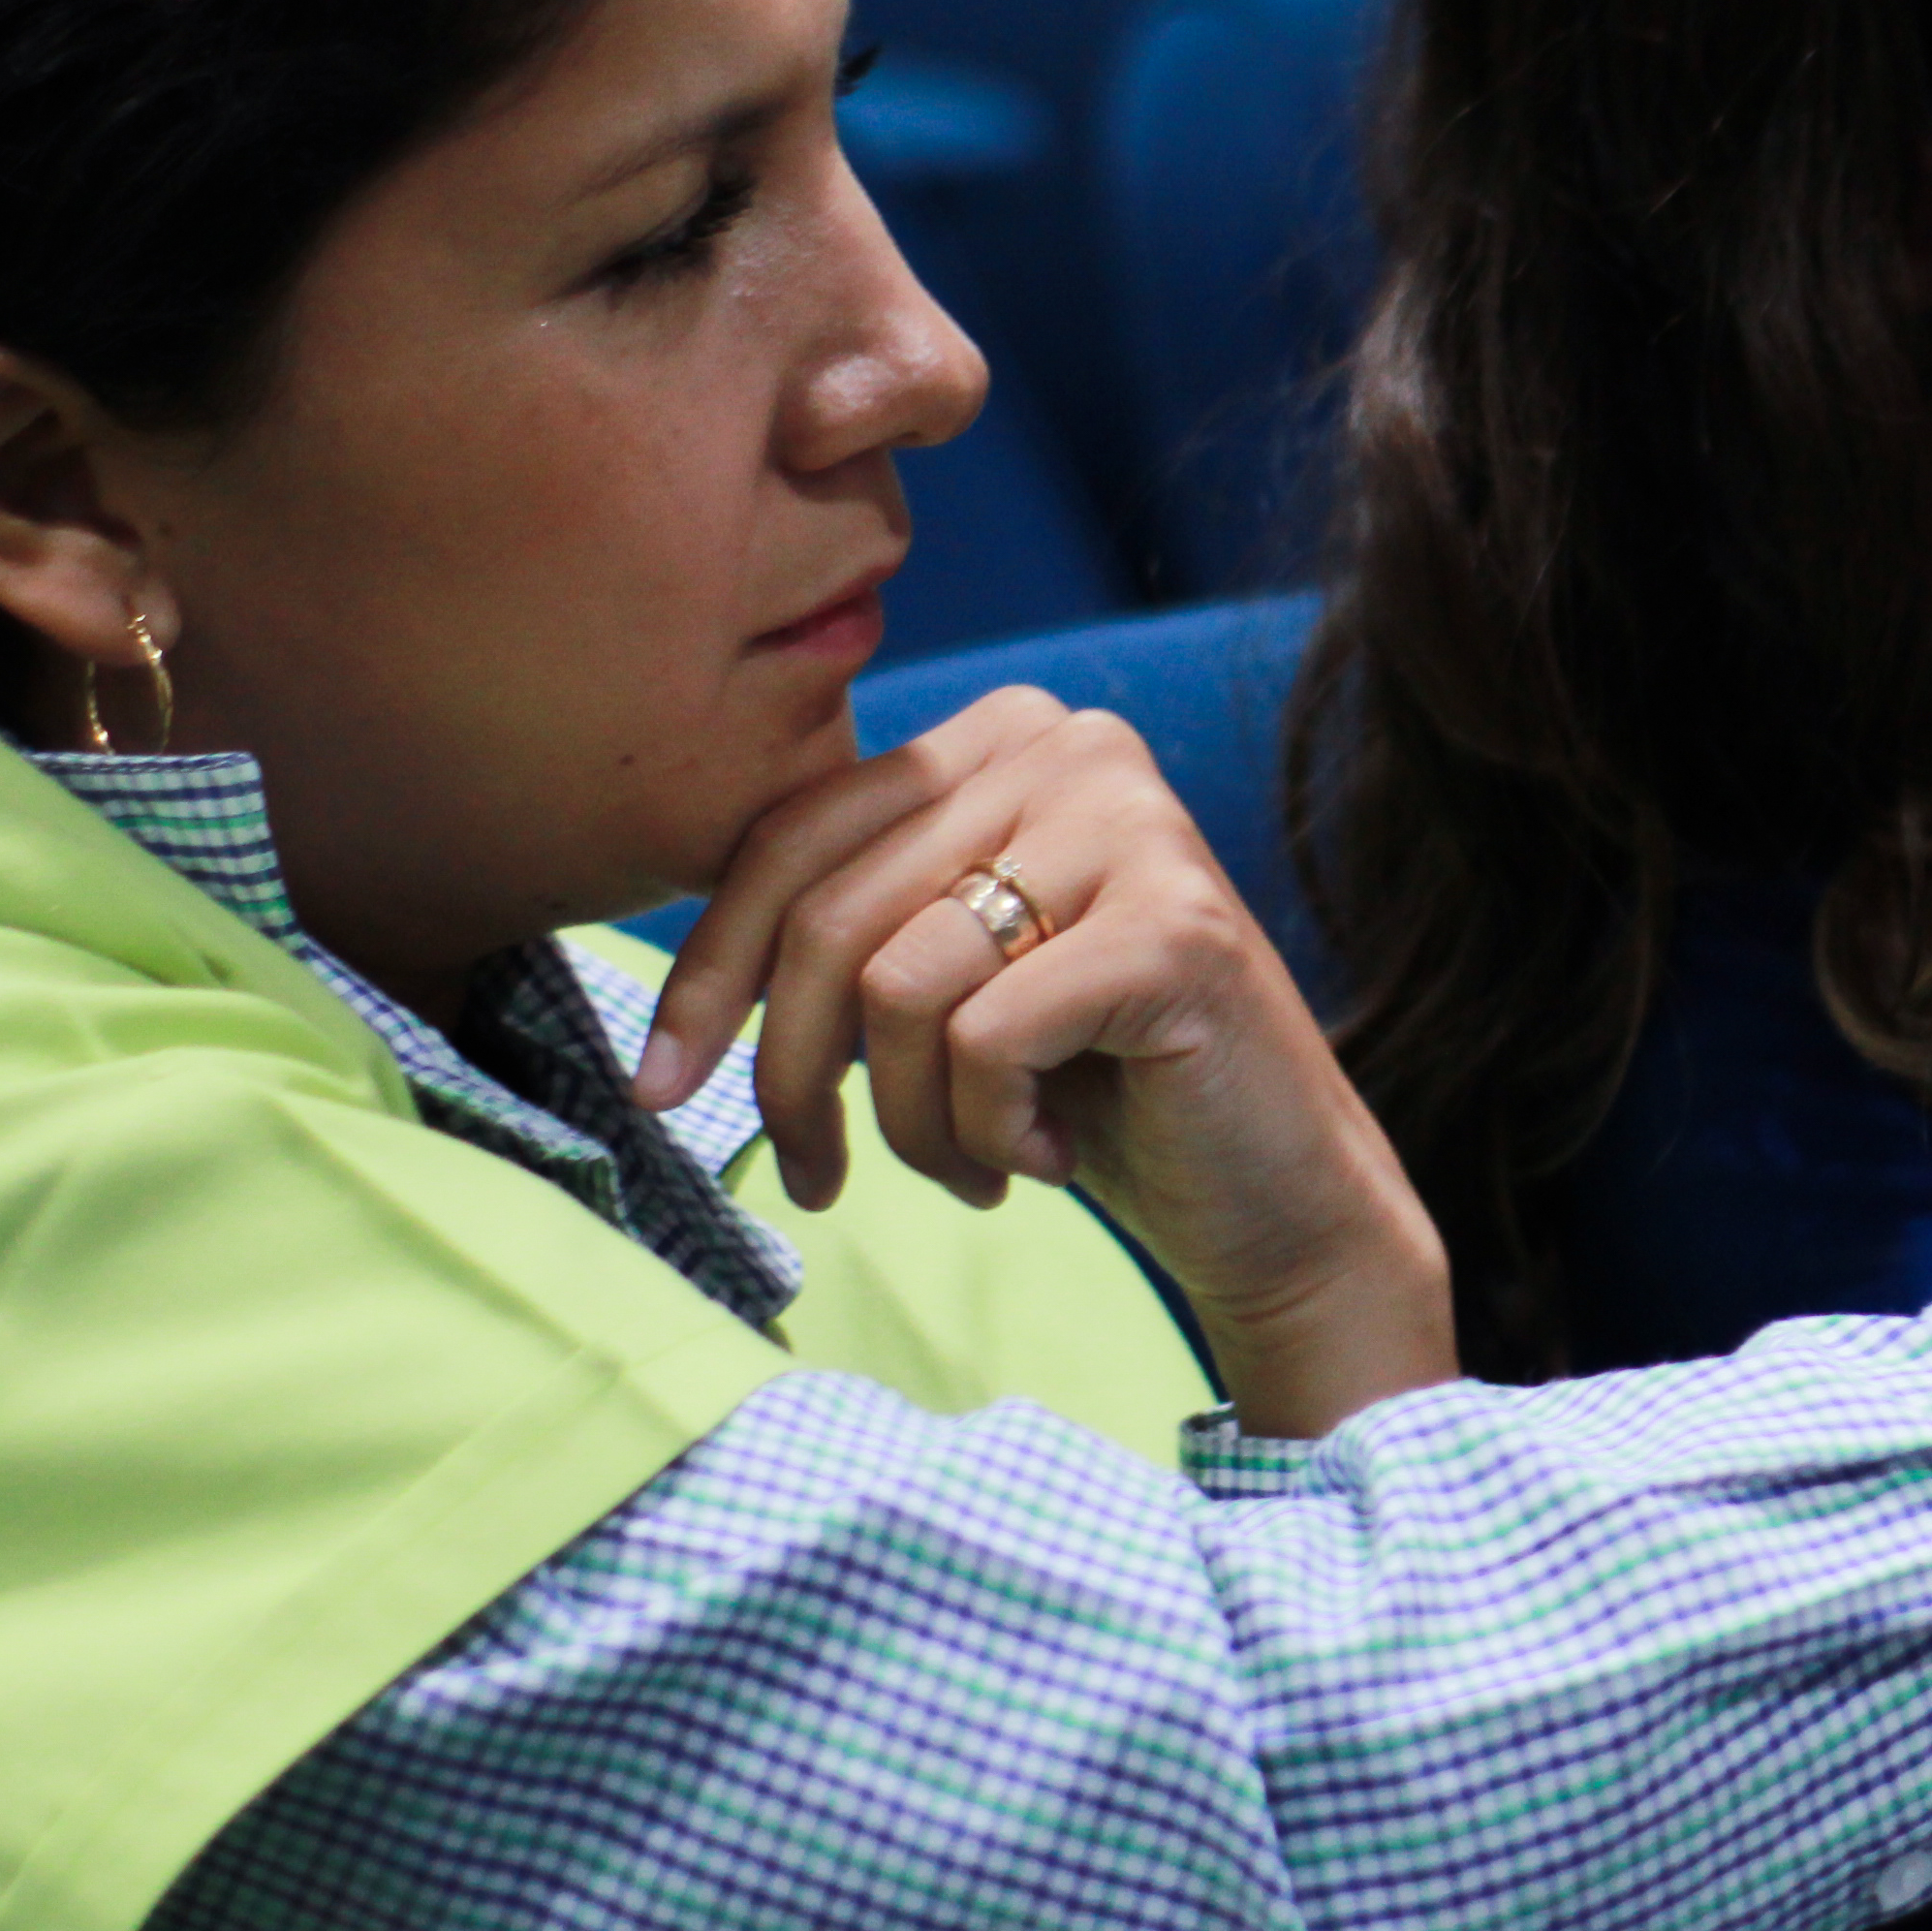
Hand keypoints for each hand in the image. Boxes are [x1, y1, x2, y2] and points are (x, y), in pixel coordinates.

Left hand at [644, 688, 1452, 1434]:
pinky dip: (988, 1133)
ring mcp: (1135, 827)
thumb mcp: (945, 983)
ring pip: (897, 991)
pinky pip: (983, 1042)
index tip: (657, 1090)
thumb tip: (676, 985)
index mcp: (1005, 736)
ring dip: (908, 1123)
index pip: (789, 836)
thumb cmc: (1094, 1094)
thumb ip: (848, 926)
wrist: (1273, 1194)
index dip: (704, 975)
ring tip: (972, 1163)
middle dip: (792, 1078)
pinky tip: (1050, 1156)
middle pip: (828, 918)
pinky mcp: (1175, 928)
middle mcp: (1074, 747)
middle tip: (815, 1177)